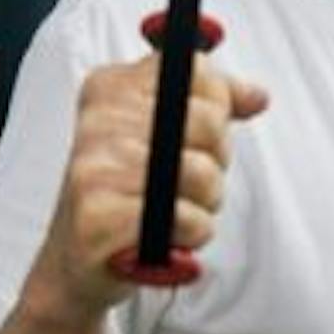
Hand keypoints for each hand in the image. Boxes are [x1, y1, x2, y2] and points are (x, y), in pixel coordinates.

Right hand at [28, 51, 268, 320]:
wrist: (76, 259)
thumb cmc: (126, 193)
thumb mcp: (164, 136)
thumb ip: (212, 106)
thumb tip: (257, 96)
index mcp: (111, 88)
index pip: (197, 73)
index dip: (217, 111)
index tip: (197, 137)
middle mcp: (98, 121)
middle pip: (207, 122)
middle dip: (216, 162)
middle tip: (186, 184)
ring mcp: (94, 167)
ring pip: (201, 174)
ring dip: (204, 205)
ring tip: (173, 212)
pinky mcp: (99, 216)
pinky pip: (185, 218)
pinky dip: (190, 234)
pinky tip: (166, 237)